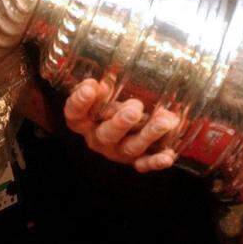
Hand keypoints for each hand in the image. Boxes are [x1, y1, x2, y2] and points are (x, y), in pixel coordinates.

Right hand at [63, 78, 178, 171]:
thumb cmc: (112, 100)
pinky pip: (145, 163)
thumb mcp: (104, 91)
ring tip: (163, 122)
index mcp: (85, 121)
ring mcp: (118, 151)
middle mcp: (99, 138)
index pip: (75, 113)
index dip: (80, 102)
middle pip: (106, 134)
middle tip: (135, 108)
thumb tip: (106, 80)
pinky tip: (167, 156)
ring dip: (147, 135)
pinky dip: (156, 161)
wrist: (129, 121)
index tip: (90, 87)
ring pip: (130, 147)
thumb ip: (103, 86)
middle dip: (121, 122)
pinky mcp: (136, 160)